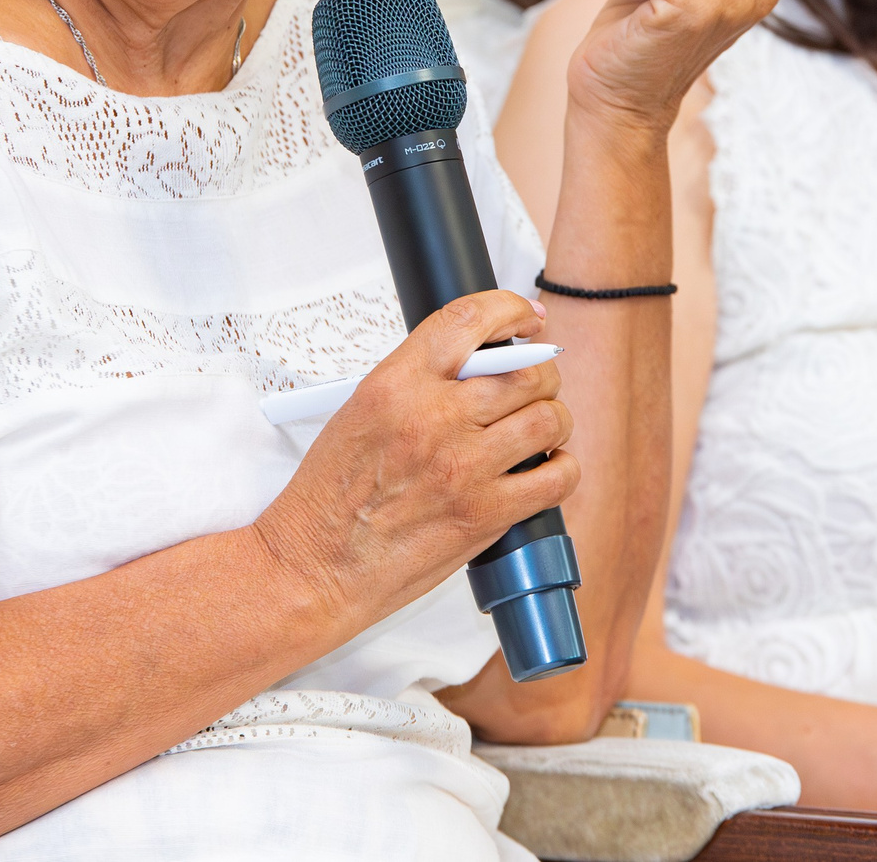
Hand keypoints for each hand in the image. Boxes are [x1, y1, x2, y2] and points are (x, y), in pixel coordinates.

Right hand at [254, 290, 575, 629]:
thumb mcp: (360, 411)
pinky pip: (556, 478)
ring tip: (541, 430)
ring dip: (554, 419)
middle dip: (541, 372)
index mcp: (396, 383)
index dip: (510, 309)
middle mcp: (433, 417)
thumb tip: (476, 364)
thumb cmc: (330, 496)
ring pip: (548, 418)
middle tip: (535, 386)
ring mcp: (463, 466)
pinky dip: (562, 469)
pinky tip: (546, 470)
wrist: (314, 566)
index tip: (527, 318)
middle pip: (525, 369)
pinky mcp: (484, 514)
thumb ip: (417, 382)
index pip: (469, 318)